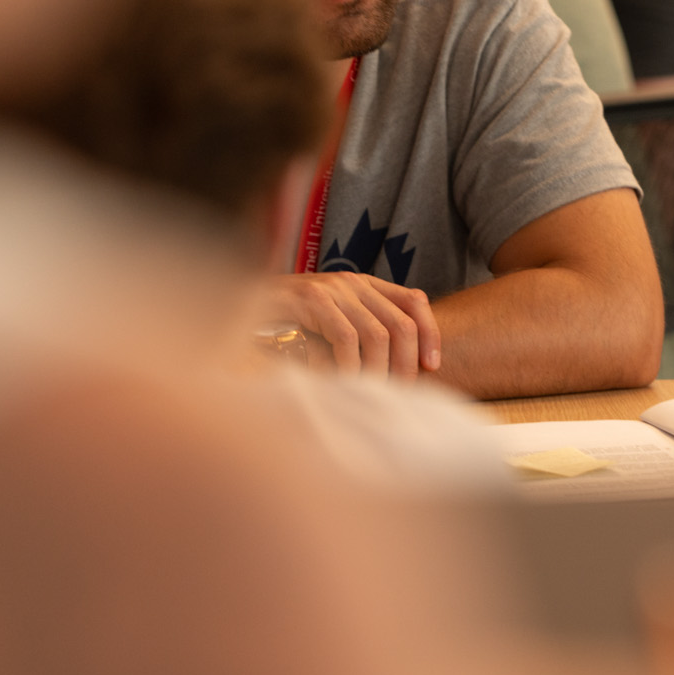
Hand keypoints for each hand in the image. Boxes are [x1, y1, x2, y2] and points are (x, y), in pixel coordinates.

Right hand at [259, 272, 440, 377]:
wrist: (240, 301)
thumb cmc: (289, 319)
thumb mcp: (333, 320)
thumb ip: (362, 330)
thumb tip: (399, 366)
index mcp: (365, 284)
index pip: (414, 301)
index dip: (430, 333)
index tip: (433, 366)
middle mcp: (353, 282)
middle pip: (401, 323)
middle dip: (407, 362)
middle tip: (402, 390)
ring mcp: (333, 289)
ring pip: (378, 334)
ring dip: (380, 370)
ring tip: (376, 392)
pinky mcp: (311, 300)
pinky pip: (346, 338)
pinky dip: (351, 365)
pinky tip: (347, 382)